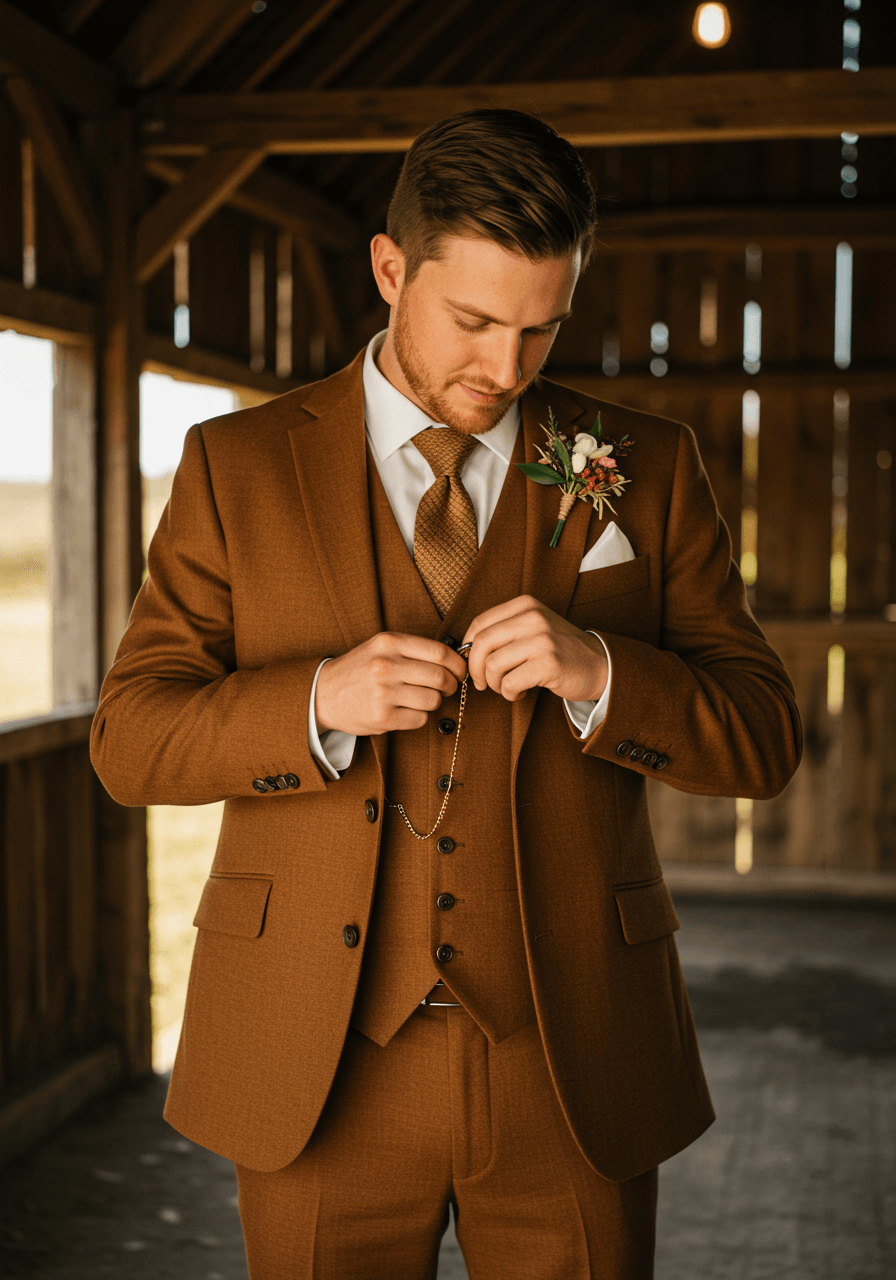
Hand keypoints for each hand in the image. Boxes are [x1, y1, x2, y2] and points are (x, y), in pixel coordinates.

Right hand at [314, 632, 467, 735]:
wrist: (324, 693)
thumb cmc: (359, 669)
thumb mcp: (381, 647)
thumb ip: (413, 649)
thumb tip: (454, 660)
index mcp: (389, 643)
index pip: (439, 652)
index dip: (457, 663)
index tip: (460, 670)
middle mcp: (386, 666)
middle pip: (440, 677)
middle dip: (451, 685)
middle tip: (448, 688)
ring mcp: (384, 692)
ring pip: (433, 700)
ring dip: (435, 702)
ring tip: (423, 699)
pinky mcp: (383, 717)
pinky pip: (420, 719)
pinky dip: (420, 717)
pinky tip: (407, 710)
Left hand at [461, 595, 607, 703]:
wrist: (599, 664)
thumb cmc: (559, 650)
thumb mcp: (533, 628)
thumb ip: (504, 631)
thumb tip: (466, 650)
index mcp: (525, 605)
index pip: (480, 623)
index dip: (468, 648)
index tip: (472, 664)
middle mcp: (533, 617)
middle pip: (481, 643)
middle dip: (475, 668)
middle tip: (482, 683)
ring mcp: (542, 640)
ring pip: (493, 665)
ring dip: (495, 684)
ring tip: (508, 687)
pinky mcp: (549, 664)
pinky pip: (510, 683)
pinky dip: (510, 693)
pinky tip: (521, 692)